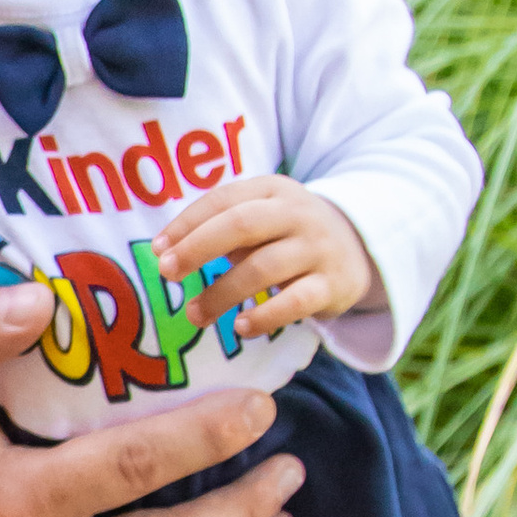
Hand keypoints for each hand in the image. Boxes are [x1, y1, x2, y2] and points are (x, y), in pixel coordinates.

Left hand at [150, 175, 382, 342]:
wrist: (358, 247)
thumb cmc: (287, 234)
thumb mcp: (261, 217)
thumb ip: (220, 228)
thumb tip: (166, 253)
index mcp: (272, 190)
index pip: (223, 199)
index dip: (187, 223)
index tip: (158, 250)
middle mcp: (297, 213)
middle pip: (242, 224)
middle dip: (198, 248)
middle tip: (168, 273)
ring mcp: (317, 248)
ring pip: (264, 267)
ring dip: (222, 293)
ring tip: (195, 315)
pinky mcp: (332, 284)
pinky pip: (296, 301)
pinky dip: (265, 316)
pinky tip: (241, 326)